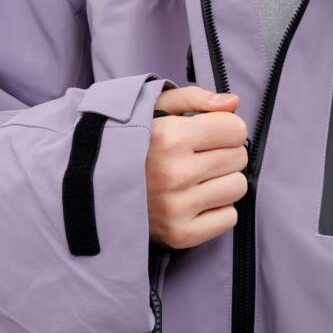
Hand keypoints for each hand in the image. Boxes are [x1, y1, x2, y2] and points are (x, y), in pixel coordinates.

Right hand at [146, 85, 248, 248]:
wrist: (92, 186)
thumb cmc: (133, 142)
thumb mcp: (155, 107)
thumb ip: (195, 97)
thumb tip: (233, 102)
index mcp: (170, 137)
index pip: (236, 129)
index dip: (226, 127)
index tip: (209, 132)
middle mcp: (175, 173)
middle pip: (239, 157)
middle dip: (225, 152)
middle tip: (199, 156)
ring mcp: (176, 208)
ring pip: (238, 187)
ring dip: (223, 181)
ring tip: (196, 178)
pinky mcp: (179, 235)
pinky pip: (229, 218)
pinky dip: (217, 209)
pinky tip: (195, 200)